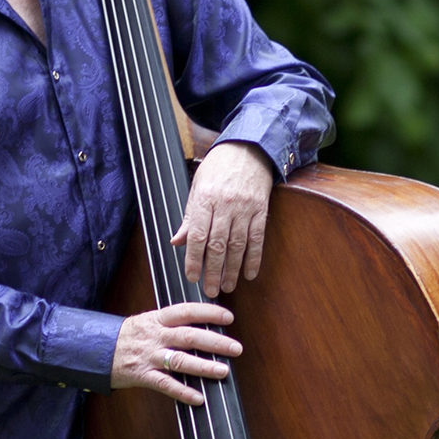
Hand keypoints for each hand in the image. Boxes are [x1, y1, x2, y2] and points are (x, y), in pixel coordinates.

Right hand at [112, 302, 241, 404]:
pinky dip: (182, 392)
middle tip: (236, 348)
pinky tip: (198, 398)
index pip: (187, 311)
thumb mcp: (147, 322)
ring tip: (223, 371)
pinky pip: (165, 384)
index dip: (209, 313)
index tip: (228, 317)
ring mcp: (148, 356)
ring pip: (180, 360)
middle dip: (215, 342)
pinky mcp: (141, 375)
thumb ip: (171, 324)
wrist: (92, 349)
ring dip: (204, 366)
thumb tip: (202, 326)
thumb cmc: (125, 336)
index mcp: (157, 319)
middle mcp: (155, 336)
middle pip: (189, 336)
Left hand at [171, 141, 274, 297]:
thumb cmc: (218, 167)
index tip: (192, 277)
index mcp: (205, 199)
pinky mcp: (260, 210)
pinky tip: (249, 273)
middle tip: (210, 290)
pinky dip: (254, 258)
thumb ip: (190, 216)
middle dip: (213, 271)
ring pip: (238, 245)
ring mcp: (245, 208)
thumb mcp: (197, 187)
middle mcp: (225, 205)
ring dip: (232, 269)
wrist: (248, 148)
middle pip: (218, 245)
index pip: (198, 235)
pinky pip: (257, 239)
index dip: (194, 259)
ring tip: (227, 286)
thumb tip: (177, 241)